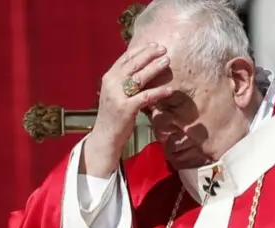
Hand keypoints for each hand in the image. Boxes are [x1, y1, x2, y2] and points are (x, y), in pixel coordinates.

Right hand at [82, 42, 172, 176]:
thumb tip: (141, 68)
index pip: (125, 58)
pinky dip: (158, 92)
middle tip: (164, 48)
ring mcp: (118, 96)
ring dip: (154, 68)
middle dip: (149, 54)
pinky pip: (145, 97)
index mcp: (109, 78)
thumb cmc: (113, 115)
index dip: (140, 50)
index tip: (154, 44)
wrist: (105, 136)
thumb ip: (124, 81)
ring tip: (167, 61)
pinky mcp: (126, 108)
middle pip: (132, 64)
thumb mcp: (115, 93)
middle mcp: (111, 83)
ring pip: (139, 77)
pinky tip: (170, 89)